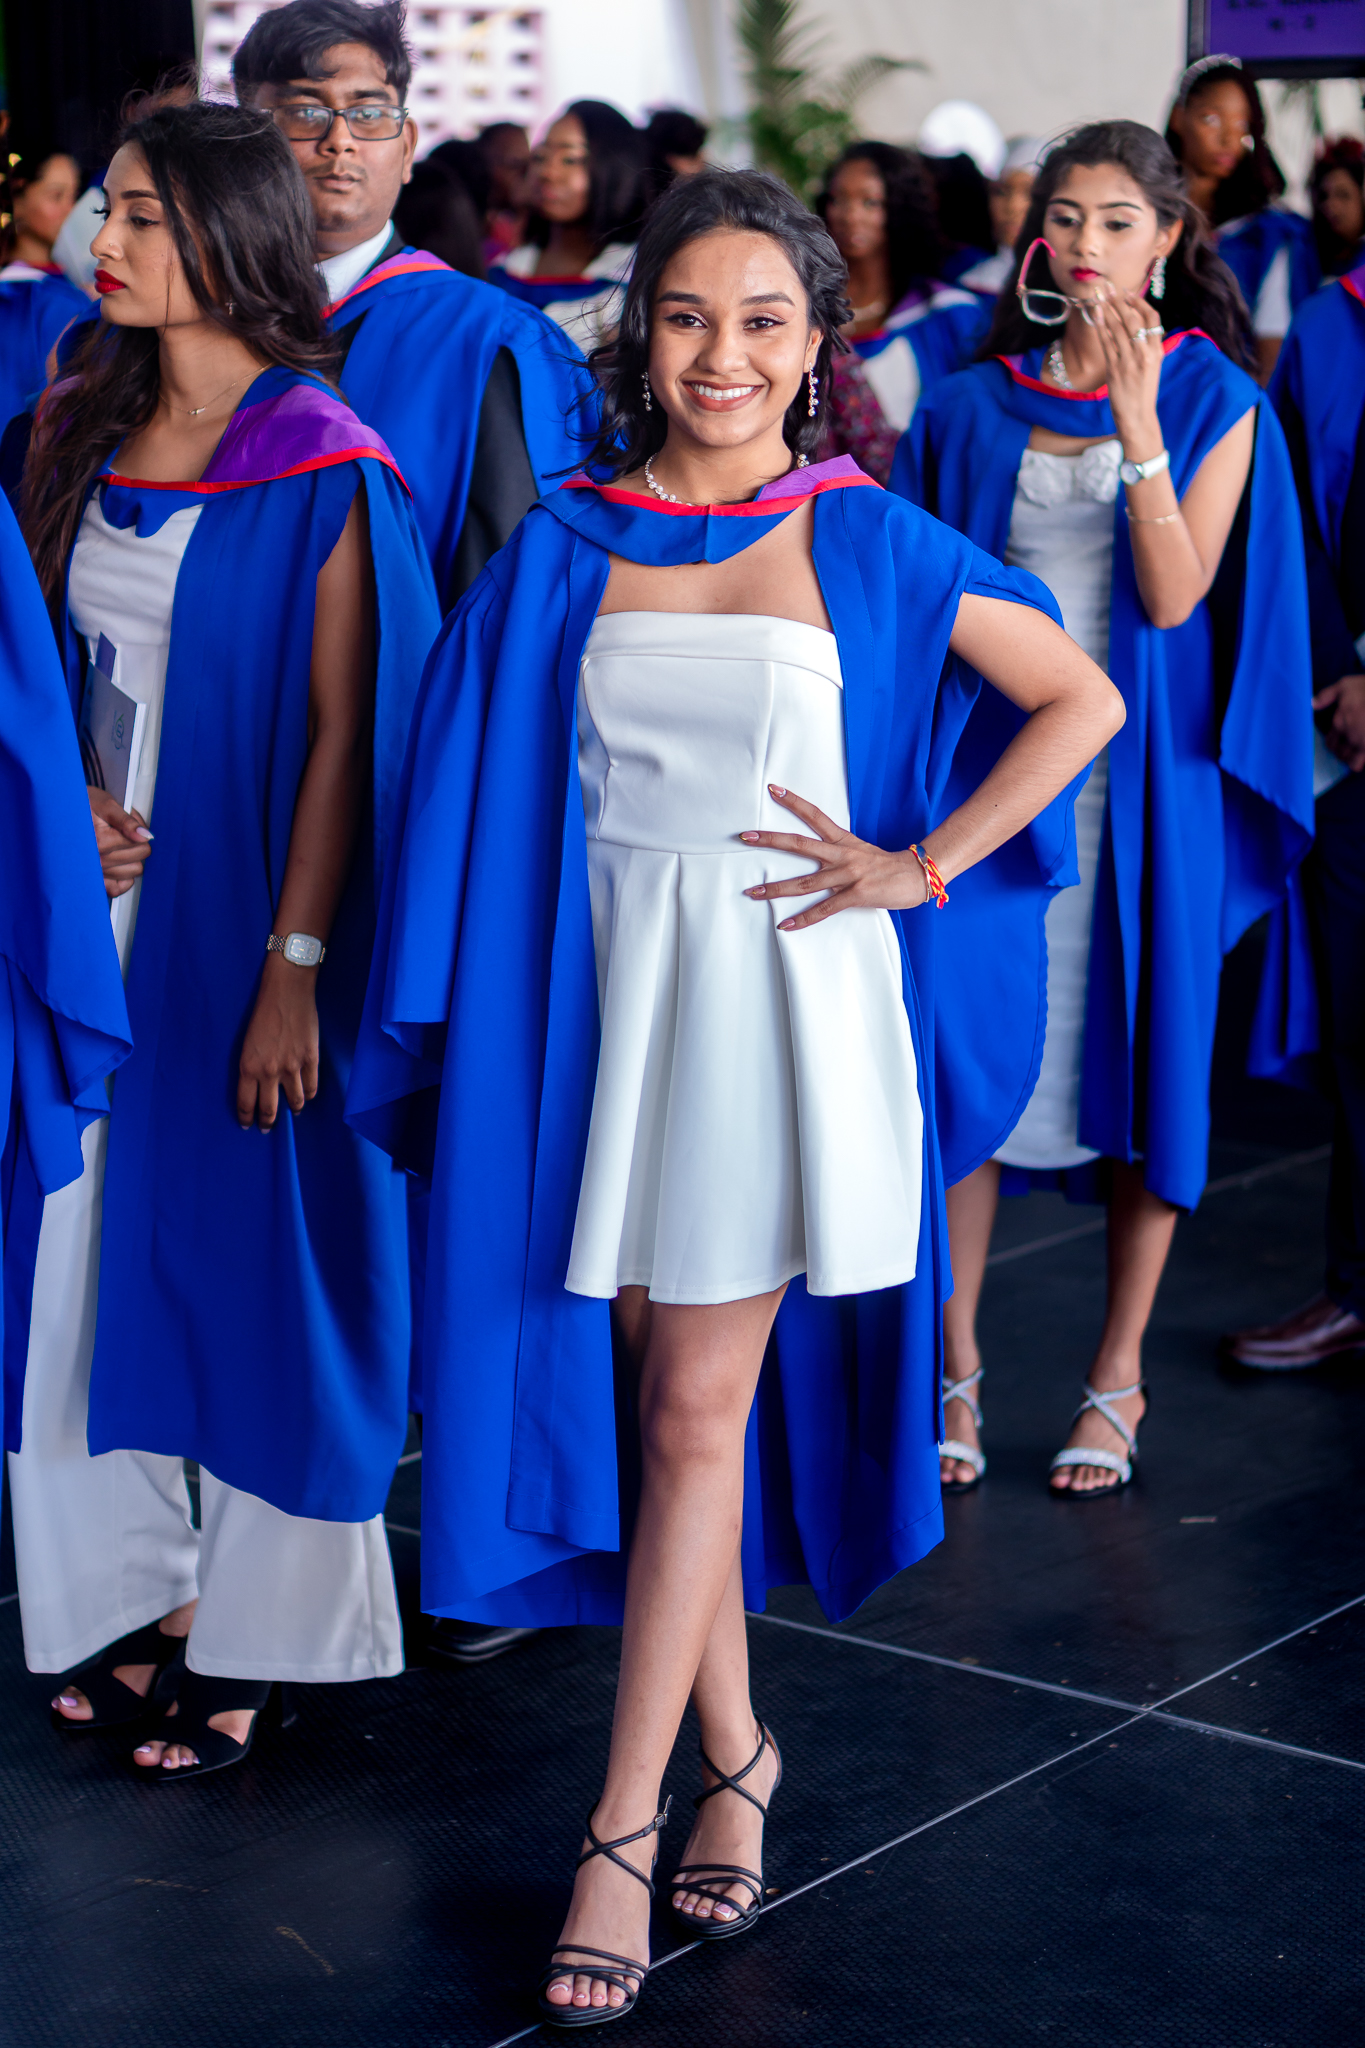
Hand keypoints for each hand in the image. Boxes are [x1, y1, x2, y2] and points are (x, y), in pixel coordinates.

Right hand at [87, 787, 152, 898]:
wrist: (63, 812)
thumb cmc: (83, 807)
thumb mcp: (106, 806)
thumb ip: (128, 821)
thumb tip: (146, 836)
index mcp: (100, 842)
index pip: (141, 845)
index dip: (138, 831)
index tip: (127, 823)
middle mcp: (95, 861)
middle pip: (138, 859)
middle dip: (135, 845)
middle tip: (120, 833)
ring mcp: (94, 873)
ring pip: (132, 873)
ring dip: (129, 859)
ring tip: (115, 844)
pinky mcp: (93, 882)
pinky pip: (116, 889)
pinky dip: (121, 879)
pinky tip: (117, 864)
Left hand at [237, 955, 320, 1129]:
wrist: (287, 992)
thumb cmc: (262, 1012)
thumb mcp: (247, 1043)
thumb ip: (252, 1065)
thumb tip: (259, 1083)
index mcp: (248, 1067)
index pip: (246, 1103)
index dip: (247, 1117)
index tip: (248, 1124)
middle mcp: (269, 1072)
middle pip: (269, 1109)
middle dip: (267, 1122)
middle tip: (267, 1128)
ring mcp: (292, 1068)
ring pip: (295, 1102)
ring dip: (293, 1110)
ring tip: (293, 1112)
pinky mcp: (311, 1060)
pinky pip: (311, 1087)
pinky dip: (309, 1095)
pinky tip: (307, 1096)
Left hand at [738, 785, 930, 930]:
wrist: (919, 876)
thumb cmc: (890, 867)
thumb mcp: (862, 852)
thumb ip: (840, 853)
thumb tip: (820, 858)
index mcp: (843, 841)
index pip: (814, 815)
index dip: (793, 801)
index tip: (773, 789)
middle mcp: (842, 855)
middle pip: (799, 844)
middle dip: (770, 840)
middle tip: (745, 836)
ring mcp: (848, 875)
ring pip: (805, 883)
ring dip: (776, 889)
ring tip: (752, 893)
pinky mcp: (855, 895)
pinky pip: (824, 909)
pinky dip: (803, 920)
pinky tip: (785, 925)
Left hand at [1089, 287, 1163, 456]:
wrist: (1138, 418)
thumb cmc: (1142, 392)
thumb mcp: (1151, 366)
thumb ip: (1146, 346)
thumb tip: (1132, 324)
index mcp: (1158, 351)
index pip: (1152, 318)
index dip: (1139, 303)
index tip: (1127, 292)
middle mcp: (1146, 353)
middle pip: (1133, 318)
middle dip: (1119, 300)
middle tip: (1108, 287)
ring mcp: (1130, 361)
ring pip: (1118, 328)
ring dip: (1107, 310)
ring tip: (1098, 296)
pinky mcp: (1115, 369)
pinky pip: (1107, 342)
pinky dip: (1100, 327)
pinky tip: (1095, 315)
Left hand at [1314, 673, 1364, 772]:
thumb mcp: (1345, 685)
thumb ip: (1326, 695)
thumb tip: (1311, 704)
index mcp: (1339, 722)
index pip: (1330, 742)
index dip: (1333, 744)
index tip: (1338, 741)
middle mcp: (1348, 735)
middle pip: (1338, 753)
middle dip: (1341, 752)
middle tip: (1347, 747)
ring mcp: (1361, 742)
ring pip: (1347, 759)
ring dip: (1349, 758)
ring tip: (1354, 751)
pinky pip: (1357, 764)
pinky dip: (1356, 763)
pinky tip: (1359, 757)